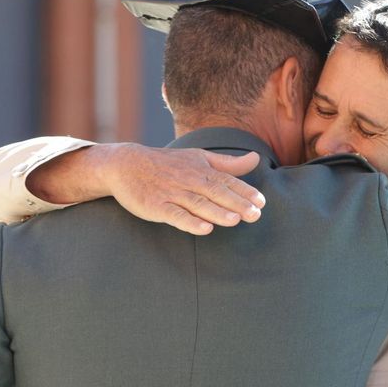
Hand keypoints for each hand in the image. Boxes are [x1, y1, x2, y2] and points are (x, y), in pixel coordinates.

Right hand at [101, 145, 264, 235]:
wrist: (125, 165)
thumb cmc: (166, 164)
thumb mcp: (198, 158)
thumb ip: (228, 163)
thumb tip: (256, 159)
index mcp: (200, 169)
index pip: (227, 180)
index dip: (245, 191)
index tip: (261, 202)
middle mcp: (188, 180)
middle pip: (215, 192)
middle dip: (236, 203)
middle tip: (255, 214)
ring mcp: (171, 193)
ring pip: (197, 203)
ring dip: (216, 212)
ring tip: (235, 220)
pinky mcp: (155, 206)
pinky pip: (174, 215)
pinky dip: (190, 222)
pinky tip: (205, 229)